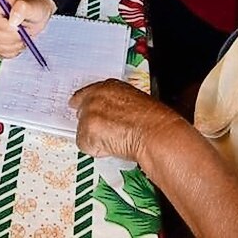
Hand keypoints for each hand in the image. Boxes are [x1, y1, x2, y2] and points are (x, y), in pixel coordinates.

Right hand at [0, 0, 55, 58]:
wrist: (39, 15)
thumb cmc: (33, 6)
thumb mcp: (30, 4)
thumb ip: (21, 8)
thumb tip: (13, 20)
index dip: (5, 26)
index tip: (18, 26)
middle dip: (13, 37)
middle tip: (24, 31)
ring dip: (16, 44)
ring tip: (24, 36)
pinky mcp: (0, 47)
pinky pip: (4, 54)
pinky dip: (16, 51)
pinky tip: (22, 42)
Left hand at [70, 79, 184, 161]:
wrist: (156, 133)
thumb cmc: (154, 121)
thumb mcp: (135, 102)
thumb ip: (117, 104)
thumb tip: (112, 114)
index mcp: (108, 86)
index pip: (86, 94)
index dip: (85, 105)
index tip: (82, 110)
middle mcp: (95, 97)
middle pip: (81, 113)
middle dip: (91, 125)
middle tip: (108, 134)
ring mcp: (89, 113)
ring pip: (83, 132)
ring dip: (96, 139)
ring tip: (117, 140)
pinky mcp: (86, 131)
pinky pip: (85, 146)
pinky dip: (97, 151)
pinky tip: (113, 147)